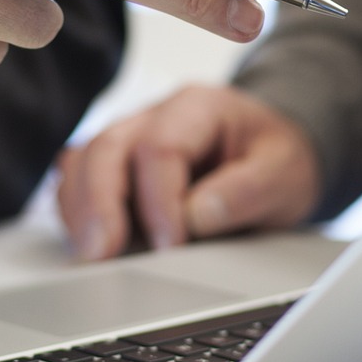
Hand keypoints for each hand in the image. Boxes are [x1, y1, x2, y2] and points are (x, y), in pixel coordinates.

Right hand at [56, 84, 320, 259]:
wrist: (273, 156)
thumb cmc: (276, 160)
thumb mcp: (285, 173)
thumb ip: (248, 191)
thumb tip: (197, 216)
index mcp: (198, 107)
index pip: (160, 147)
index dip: (159, 200)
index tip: (170, 246)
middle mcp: (154, 116)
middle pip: (107, 148)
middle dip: (100, 204)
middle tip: (102, 253)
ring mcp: (129, 140)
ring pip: (82, 162)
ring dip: (80, 210)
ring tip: (90, 254)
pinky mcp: (115, 168)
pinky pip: (78, 181)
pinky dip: (76, 212)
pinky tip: (88, 243)